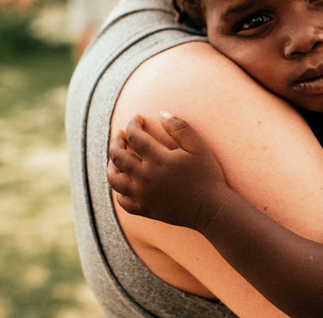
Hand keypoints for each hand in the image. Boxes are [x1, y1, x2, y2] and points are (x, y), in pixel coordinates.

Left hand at [106, 112, 231, 232]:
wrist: (211, 208)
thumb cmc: (207, 174)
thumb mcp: (197, 146)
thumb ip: (179, 127)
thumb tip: (161, 113)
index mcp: (158, 159)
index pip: (135, 136)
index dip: (133, 124)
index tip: (137, 118)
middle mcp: (145, 177)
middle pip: (118, 156)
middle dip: (116, 141)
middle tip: (121, 134)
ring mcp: (142, 195)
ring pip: (114, 179)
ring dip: (111, 164)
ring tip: (117, 156)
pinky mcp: (145, 209)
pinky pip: (122, 201)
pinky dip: (118, 190)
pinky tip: (125, 181)